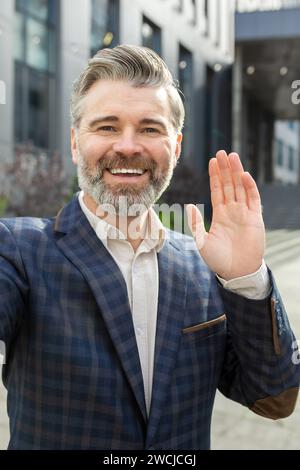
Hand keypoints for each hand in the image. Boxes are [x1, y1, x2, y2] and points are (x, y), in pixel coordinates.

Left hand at [186, 150, 264, 279]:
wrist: (236, 272)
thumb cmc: (218, 260)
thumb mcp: (201, 241)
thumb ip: (195, 223)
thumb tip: (189, 205)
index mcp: (220, 215)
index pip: (217, 190)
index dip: (215, 176)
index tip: (212, 161)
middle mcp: (232, 211)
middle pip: (229, 185)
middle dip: (225, 168)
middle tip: (222, 152)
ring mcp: (245, 213)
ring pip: (240, 188)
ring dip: (237, 172)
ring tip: (232, 156)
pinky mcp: (255, 219)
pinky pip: (253, 200)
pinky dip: (249, 187)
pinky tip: (244, 175)